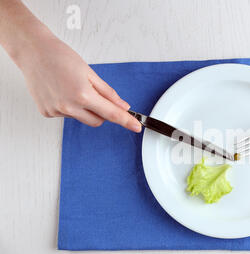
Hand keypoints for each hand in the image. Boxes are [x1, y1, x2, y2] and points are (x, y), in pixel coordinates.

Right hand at [15, 34, 141, 131]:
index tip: (137, 127)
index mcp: (83, 95)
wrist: (33, 51)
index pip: (111, 114)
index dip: (126, 121)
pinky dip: (69, 107)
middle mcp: (69, 106)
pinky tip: (61, 91)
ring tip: (72, 87)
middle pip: (98, 121)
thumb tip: (122, 106)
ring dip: (84, 108)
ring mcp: (56, 111)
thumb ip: (108, 93)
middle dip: (102, 112)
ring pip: (82, 118)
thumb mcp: (90, 73)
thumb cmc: (60, 56)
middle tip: (96, 95)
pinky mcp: (47, 112)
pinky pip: (67, 115)